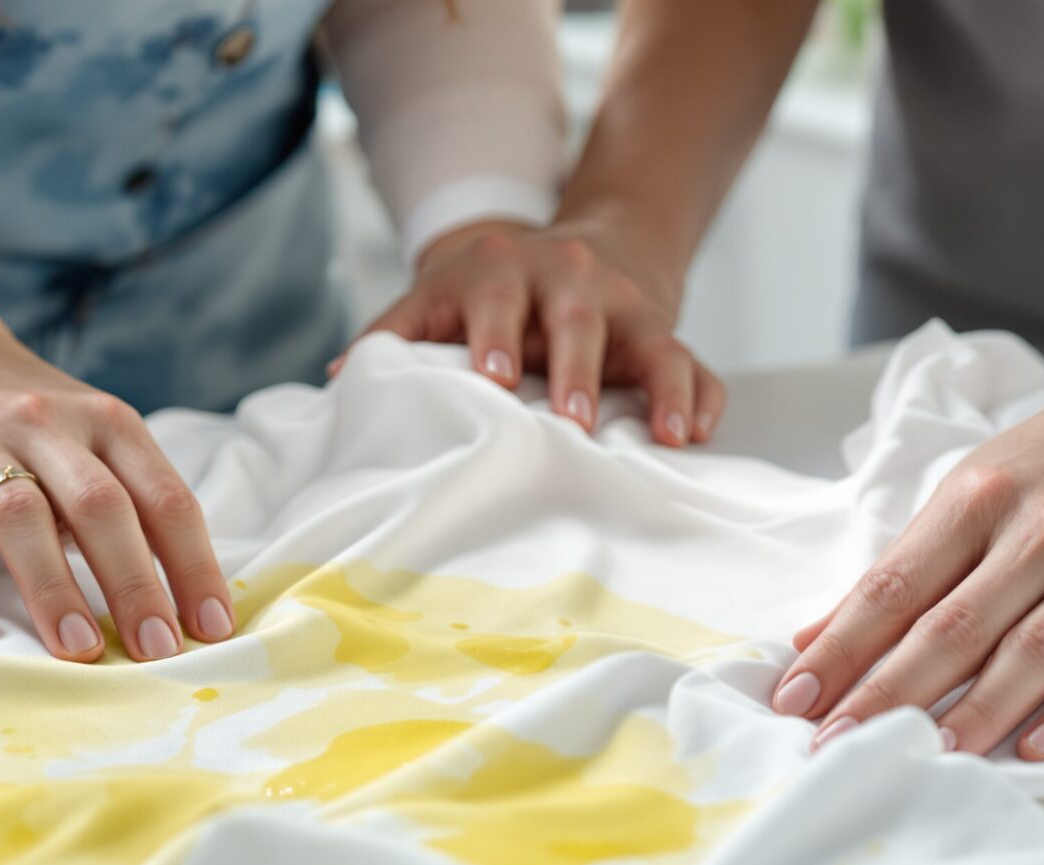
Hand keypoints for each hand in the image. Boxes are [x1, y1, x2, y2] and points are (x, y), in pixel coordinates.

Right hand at [0, 330, 232, 659]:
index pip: (165, 497)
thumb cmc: (28, 419)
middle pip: (100, 506)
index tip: (212, 628)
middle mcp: (47, 427)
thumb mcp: (93, 434)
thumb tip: (189, 598)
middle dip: (135, 583)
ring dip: (54, 587)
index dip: (193, 565)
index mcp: (108, 423)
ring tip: (79, 650)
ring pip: (21, 515)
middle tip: (157, 652)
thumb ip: (134, 497)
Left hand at [340, 218, 724, 446]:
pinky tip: (698, 434)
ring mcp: (626, 308)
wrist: (579, 250)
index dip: (496, 335)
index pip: (500, 299)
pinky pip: (694, 365)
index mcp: (507, 269)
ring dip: (660, 387)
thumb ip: (395, 334)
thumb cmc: (494, 292)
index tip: (492, 378)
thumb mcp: (440, 296)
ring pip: (652, 342)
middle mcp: (573, 280)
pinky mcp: (664, 336)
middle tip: (574, 421)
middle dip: (577, 369)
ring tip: (665, 435)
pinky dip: (701, 398)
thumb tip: (341, 378)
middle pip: (580, 320)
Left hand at [771, 355, 1043, 759]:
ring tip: (923, 758)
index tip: (793, 699)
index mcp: (979, 500)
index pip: (894, 587)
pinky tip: (1036, 748)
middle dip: (886, 693)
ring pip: (1034, 651)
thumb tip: (816, 636)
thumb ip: (904, 566)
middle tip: (836, 745)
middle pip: (952, 627)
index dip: (840, 648)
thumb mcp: (975, 488)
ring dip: (974, 712)